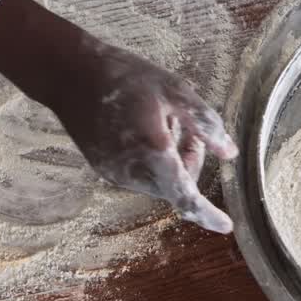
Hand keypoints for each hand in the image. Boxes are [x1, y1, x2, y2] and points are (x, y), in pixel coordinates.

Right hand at [0, 0, 237, 232]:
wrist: (71, 75)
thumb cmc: (127, 77)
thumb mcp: (175, 90)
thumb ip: (205, 124)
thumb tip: (230, 153)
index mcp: (154, 153)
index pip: (186, 196)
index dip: (207, 213)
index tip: (226, 225)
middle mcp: (133, 172)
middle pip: (175, 186)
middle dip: (190, 164)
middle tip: (189, 129)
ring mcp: (114, 173)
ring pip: (157, 181)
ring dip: (170, 161)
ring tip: (162, 120)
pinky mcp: (103, 168)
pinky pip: (138, 175)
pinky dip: (151, 160)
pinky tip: (143, 127)